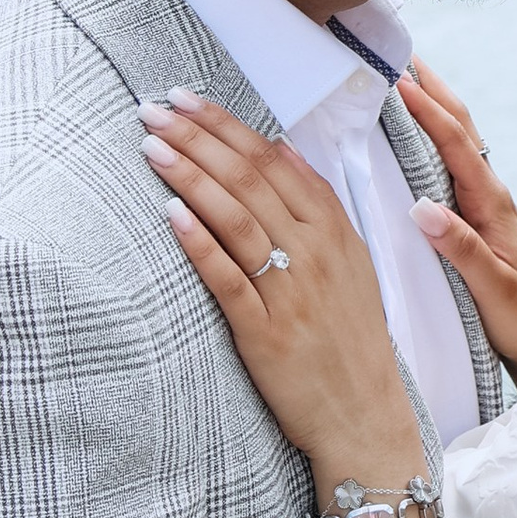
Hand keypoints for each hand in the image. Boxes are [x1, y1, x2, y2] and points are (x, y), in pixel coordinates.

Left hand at [142, 96, 422, 492]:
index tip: (187, 100)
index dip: (227, 126)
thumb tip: (283, 151)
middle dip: (198, 138)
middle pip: (249, 179)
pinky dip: (199, 243)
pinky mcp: (266, 333)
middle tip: (154, 109)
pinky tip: (170, 213)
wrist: (365, 417)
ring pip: (236, 218)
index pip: (273, 162)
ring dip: (190, 176)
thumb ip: (318, 207)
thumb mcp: (351, 264)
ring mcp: (291, 292)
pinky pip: (228, 279)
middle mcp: (315, 254)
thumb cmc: (350, 340)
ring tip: (151, 146)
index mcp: (334, 231)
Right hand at [398, 62, 516, 384]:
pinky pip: (450, 166)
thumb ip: (460, 249)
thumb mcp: (492, 288)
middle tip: (401, 54)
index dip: (428, 110)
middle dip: (433, 89)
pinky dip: (431, 139)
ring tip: (404, 79)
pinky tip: (415, 138)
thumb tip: (422, 207)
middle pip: (460, 129)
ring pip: (456, 144)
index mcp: (493, 204)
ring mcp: (483, 205)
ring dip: (433, 108)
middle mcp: (490, 196)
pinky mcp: (475, 219)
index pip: (457, 145)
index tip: (398, 80)